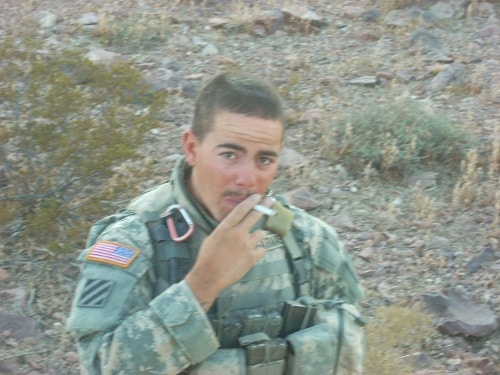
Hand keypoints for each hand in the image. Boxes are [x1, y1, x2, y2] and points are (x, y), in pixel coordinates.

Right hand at [185, 194, 270, 310]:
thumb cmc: (207, 257)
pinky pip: (262, 250)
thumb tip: (233, 226)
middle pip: (255, 216)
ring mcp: (246, 245)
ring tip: (253, 241)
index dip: (250, 201)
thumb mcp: (212, 238)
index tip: (257, 196)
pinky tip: (253, 254)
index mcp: (226, 227)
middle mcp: (238, 233)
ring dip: (258, 236)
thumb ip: (225, 231)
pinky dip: (259, 251)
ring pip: (261, 234)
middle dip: (264, 206)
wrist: (209, 276)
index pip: (241, 210)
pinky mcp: (252, 257)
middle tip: (270, 201)